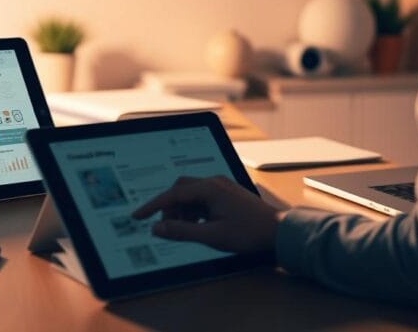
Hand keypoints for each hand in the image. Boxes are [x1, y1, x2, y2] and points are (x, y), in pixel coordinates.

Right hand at [132, 176, 283, 253]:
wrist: (279, 231)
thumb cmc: (249, 233)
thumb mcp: (212, 235)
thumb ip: (182, 231)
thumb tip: (157, 228)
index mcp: (209, 188)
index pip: (172, 194)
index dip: (153, 206)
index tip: (138, 216)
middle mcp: (214, 182)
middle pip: (180, 189)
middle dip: (169, 208)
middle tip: (166, 228)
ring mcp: (221, 187)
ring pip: (190, 194)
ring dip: (182, 211)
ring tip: (185, 230)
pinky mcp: (226, 194)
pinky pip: (202, 198)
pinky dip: (194, 211)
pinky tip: (198, 226)